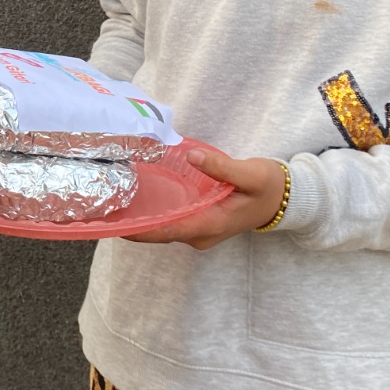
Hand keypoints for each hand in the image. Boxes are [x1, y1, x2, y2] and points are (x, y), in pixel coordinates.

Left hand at [124, 147, 286, 250]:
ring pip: (164, 227)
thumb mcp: (251, 174)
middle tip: (104, 207)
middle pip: (161, 232)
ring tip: (112, 202)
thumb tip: (192, 156)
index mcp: (211, 224)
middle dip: (134, 223)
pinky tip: (136, 197)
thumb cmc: (269, 186)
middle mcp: (201, 233)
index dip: (141, 229)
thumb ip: (222, 167)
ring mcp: (199, 229)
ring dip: (142, 217)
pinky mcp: (199, 221)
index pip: (169, 230)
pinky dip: (154, 212)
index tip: (116, 223)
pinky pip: (171, 220)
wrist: (285, 199)